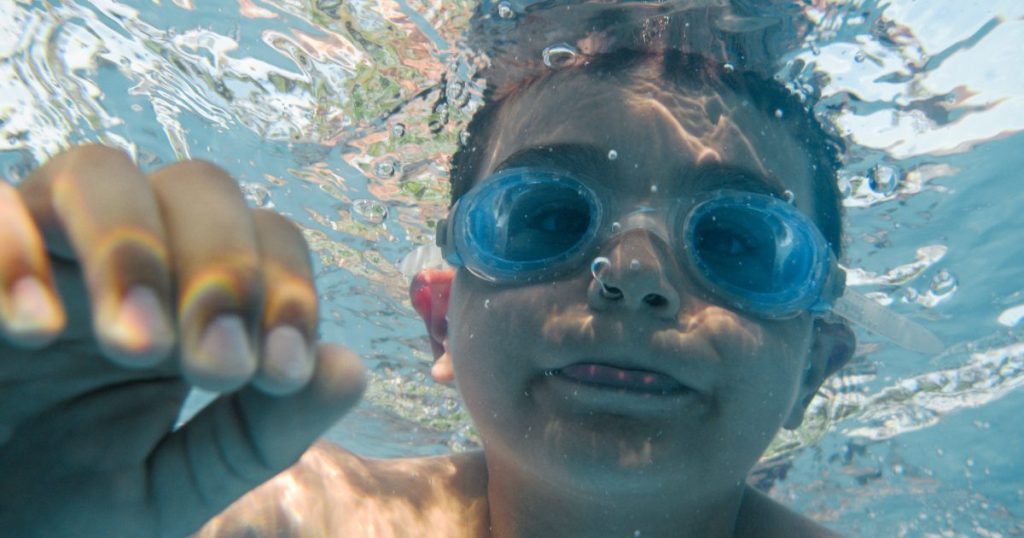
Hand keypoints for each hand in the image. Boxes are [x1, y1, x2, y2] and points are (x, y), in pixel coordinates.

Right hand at [0, 145, 365, 536]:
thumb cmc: (64, 511)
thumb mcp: (176, 484)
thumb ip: (262, 432)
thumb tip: (348, 367)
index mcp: (187, 301)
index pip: (267, 239)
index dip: (286, 289)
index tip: (277, 372)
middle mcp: (121, 258)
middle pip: (198, 186)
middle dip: (223, 266)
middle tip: (214, 366)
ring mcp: (38, 251)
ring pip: (100, 171)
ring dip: (134, 250)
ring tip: (138, 348)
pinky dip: (13, 251)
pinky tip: (36, 332)